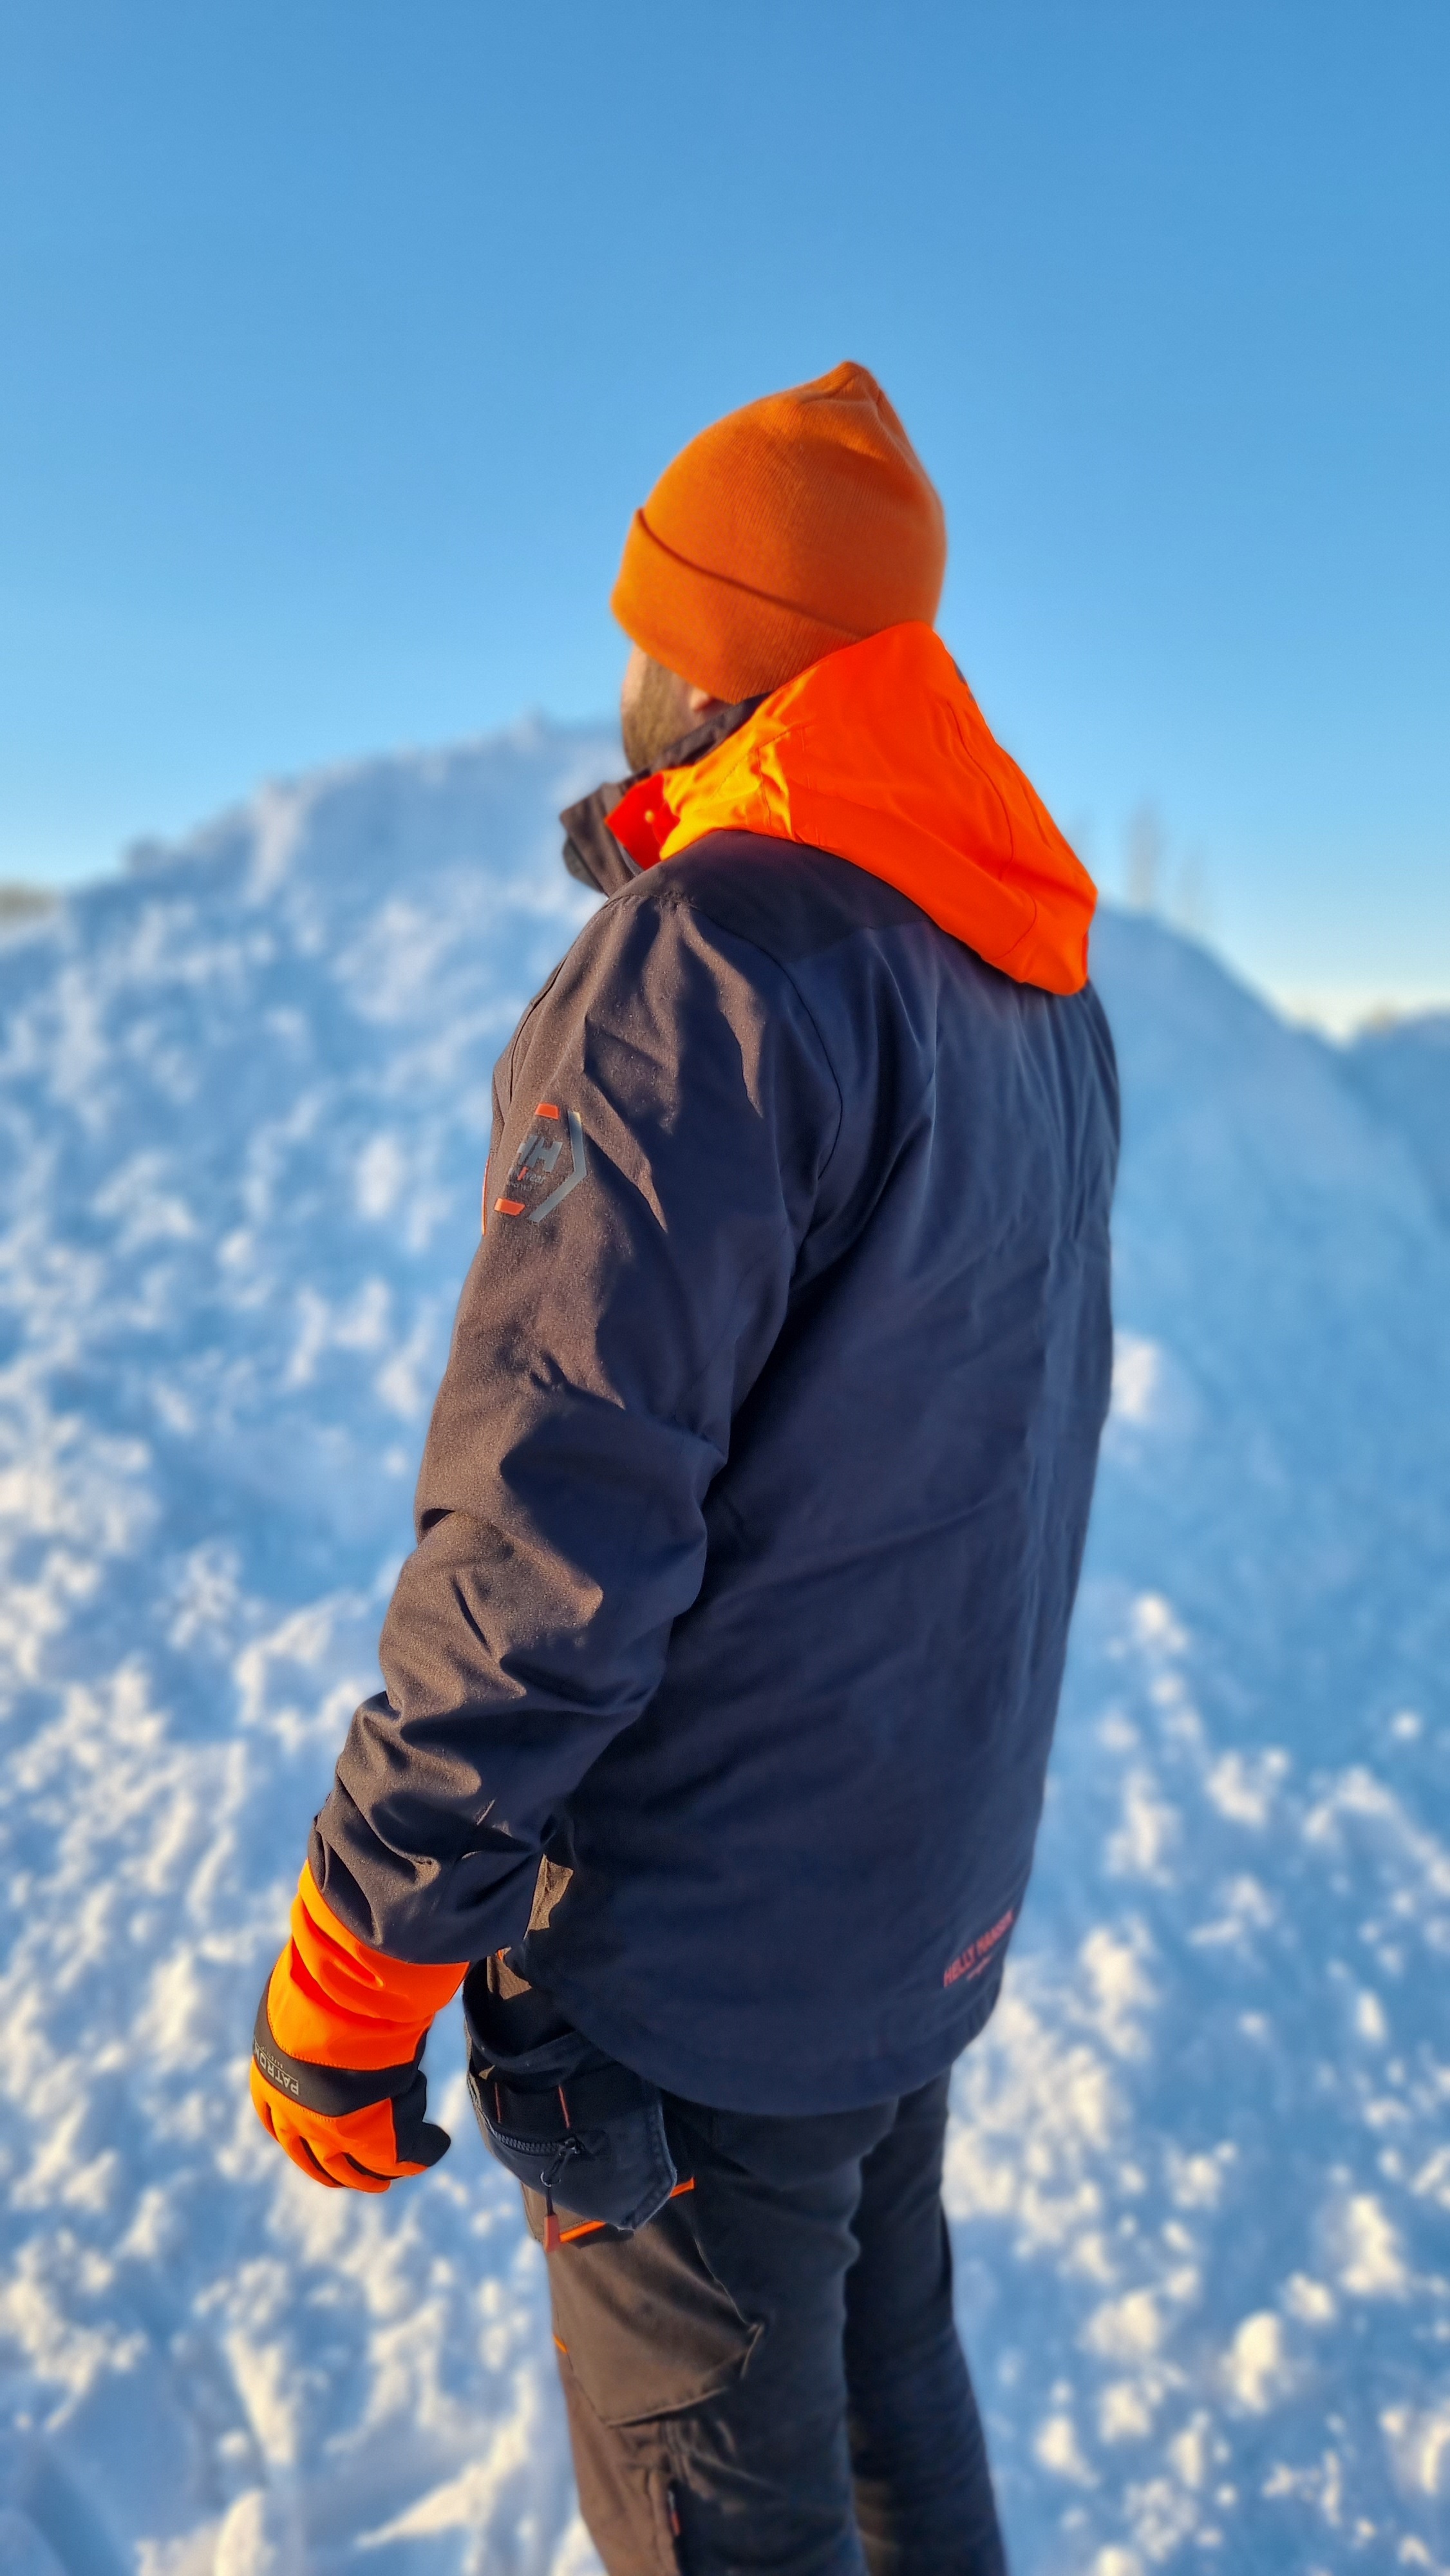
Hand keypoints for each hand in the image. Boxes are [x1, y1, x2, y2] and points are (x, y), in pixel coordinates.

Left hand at [249, 1862, 464, 2192]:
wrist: (343, 1995)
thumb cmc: (330, 1977)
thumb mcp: (320, 1984)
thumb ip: (328, 1987)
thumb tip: (336, 1932)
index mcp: (270, 2073)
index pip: (274, 2116)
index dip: (298, 2132)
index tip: (318, 2137)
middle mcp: (290, 2109)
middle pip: (313, 2154)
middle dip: (342, 2165)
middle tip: (372, 2174)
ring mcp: (325, 2128)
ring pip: (353, 2164)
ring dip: (381, 2166)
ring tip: (411, 2159)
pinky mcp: (367, 2135)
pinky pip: (395, 2155)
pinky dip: (418, 2151)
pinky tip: (435, 2144)